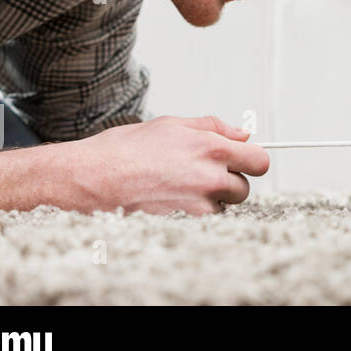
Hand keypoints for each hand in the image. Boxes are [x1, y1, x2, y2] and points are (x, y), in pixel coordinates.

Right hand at [62, 115, 270, 214]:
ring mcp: (197, 205)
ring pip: (223, 206)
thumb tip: (242, 134)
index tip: (243, 162)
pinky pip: (203, 221)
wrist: (90, 178)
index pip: (260, 161)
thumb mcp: (171, 124)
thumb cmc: (124, 149)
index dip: (252, 161)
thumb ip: (213, 127)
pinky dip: (194, 215)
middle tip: (198, 174)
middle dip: (228, 182)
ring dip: (210, 200)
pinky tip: (169, 201)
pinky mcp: (183, 225)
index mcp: (211, 148)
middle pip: (244, 188)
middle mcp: (209, 178)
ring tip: (177, 187)